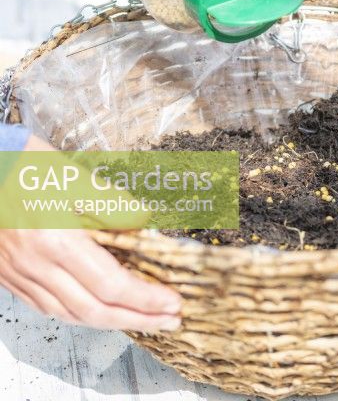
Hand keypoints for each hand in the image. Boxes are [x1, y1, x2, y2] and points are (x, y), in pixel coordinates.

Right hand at [0, 135, 181, 330]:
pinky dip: (75, 315)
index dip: (146, 298)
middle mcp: (38, 265)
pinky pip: (46, 308)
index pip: (112, 284)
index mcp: (58, 241)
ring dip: (109, 322)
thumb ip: (110, 202)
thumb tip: (143, 219)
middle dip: (137, 319)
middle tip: (168, 320)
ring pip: (70, 315)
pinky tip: (94, 311)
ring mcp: (21, 275)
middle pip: (95, 310)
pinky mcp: (10, 276)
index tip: (172, 302)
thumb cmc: (25, 165)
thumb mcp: (74, 176)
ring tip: (140, 319)